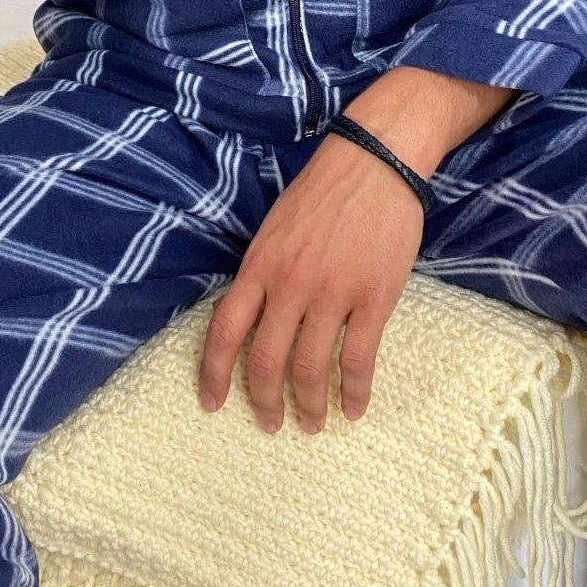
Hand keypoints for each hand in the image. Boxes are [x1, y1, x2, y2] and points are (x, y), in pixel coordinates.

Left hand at [197, 65, 515, 432]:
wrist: (375, 162)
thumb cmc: (323, 191)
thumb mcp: (274, 228)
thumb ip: (262, 273)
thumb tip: (251, 317)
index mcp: (259, 266)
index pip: (224, 331)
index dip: (213, 375)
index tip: (211, 404)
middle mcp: (290, 285)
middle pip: (266, 361)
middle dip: (264, 402)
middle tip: (270, 424)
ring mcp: (332, 294)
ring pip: (311, 369)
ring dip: (309, 405)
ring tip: (311, 424)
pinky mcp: (373, 298)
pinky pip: (359, 359)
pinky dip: (355, 391)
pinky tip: (354, 408)